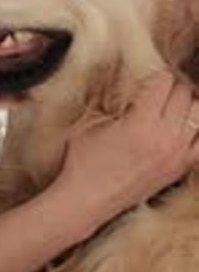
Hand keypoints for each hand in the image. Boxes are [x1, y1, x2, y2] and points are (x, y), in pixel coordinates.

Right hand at [54, 71, 198, 237]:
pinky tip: (181, 129)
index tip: (145, 81)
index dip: (154, 77)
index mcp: (140, 123)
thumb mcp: (89, 122)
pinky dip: (196, 131)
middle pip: (185, 95)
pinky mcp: (179, 169)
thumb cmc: (83, 161)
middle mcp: (164, 138)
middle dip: (171, 89)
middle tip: (157, 93)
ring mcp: (176, 155)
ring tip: (171, 109)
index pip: (164, 82)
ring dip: (187, 107)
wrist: (87, 200)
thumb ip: (106, 95)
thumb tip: (117, 71)